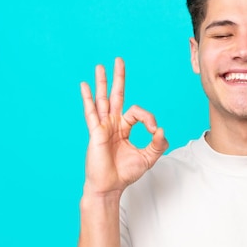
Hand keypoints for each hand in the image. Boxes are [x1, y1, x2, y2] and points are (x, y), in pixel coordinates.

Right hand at [81, 57, 167, 196]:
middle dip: (119, 78)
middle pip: (116, 96)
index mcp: (124, 128)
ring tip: (100, 66)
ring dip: (102, 82)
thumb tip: (162, 129)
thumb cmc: (125, 173)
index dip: (148, 118)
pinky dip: (88, 99)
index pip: (137, 113)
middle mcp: (112, 124)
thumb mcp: (148, 157)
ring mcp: (103, 127)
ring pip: (103, 100)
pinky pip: (91, 113)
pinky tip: (84, 86)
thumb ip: (158, 144)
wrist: (110, 186)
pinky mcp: (96, 132)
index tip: (155, 132)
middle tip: (120, 60)